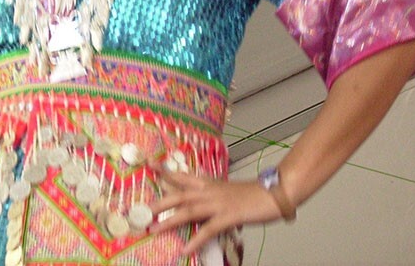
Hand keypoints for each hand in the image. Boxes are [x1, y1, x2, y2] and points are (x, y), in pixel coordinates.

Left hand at [148, 166, 282, 254]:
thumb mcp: (226, 191)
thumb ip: (210, 196)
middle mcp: (209, 191)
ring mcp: (218, 203)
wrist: (273, 192)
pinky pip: (208, 230)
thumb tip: (198, 203)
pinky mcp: (228, 216)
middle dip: (159, 202)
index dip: (164, 171)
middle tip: (141, 210)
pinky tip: (186, 249)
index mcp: (208, 183)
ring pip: (188, 211)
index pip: (182, 175)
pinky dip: (196, 240)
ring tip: (154, 229)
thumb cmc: (252, 193)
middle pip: (179, 195)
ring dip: (169, 221)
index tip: (148, 166)